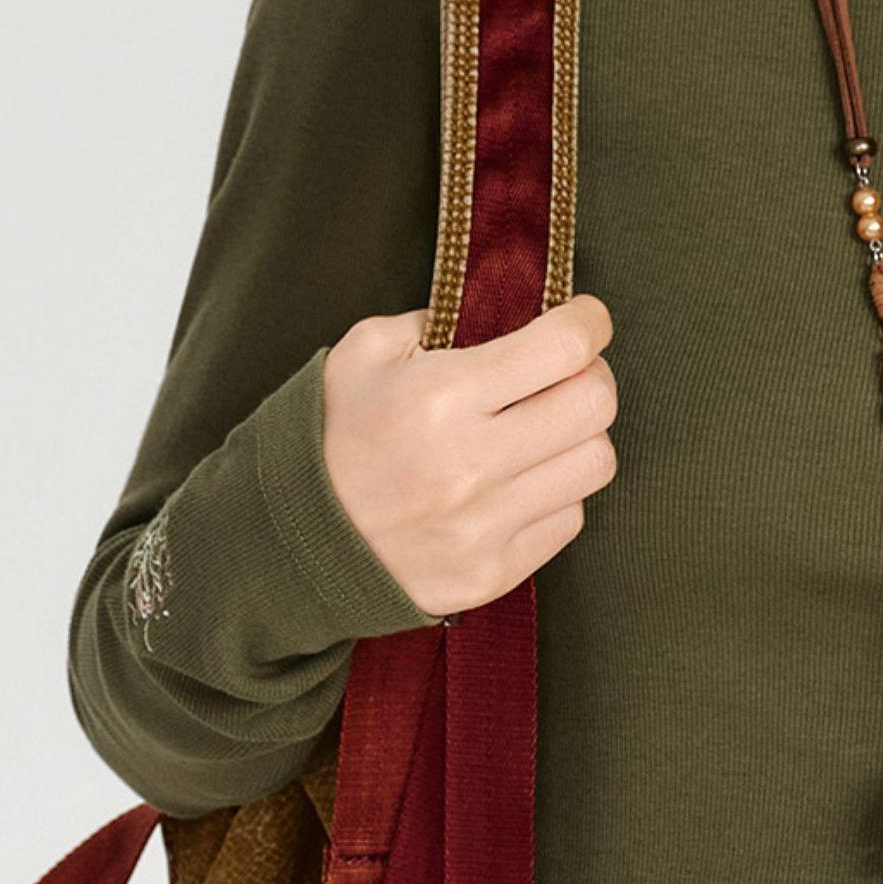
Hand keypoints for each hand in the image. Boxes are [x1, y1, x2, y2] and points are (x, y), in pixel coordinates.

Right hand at [320, 292, 617, 619]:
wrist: (287, 543)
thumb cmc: (331, 437)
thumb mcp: (364, 353)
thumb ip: (437, 319)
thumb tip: (504, 309)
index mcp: (442, 397)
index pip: (564, 349)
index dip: (589, 323)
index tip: (586, 319)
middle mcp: (471, 465)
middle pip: (596, 404)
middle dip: (590, 376)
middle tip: (565, 375)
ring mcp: (484, 527)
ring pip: (594, 464)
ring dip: (577, 438)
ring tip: (541, 432)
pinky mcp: (491, 573)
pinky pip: (568, 519)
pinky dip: (554, 494)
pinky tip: (516, 483)